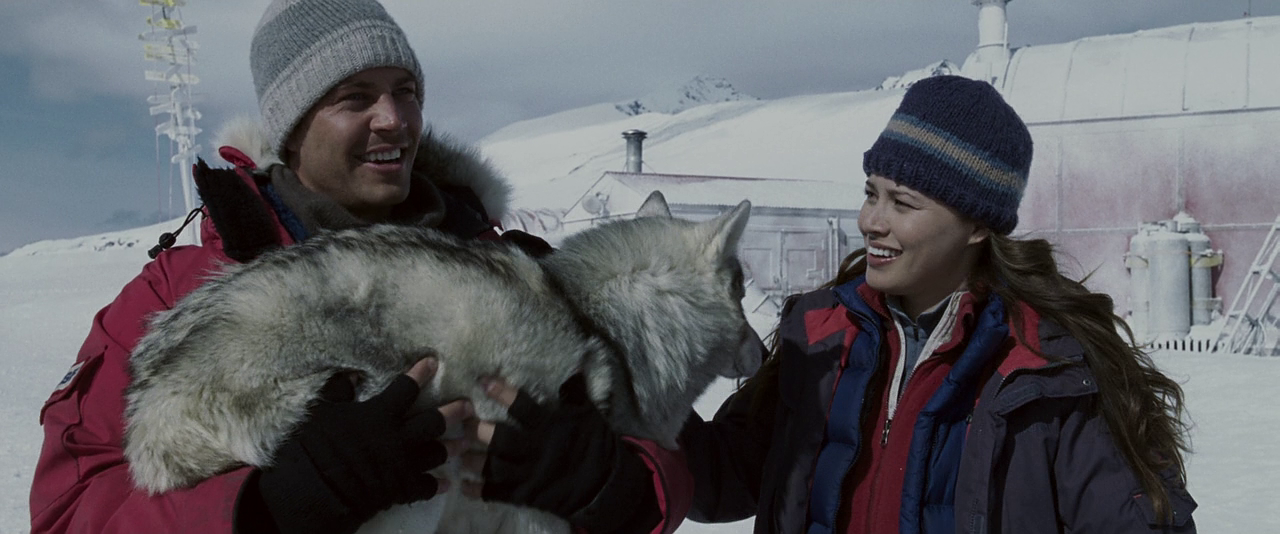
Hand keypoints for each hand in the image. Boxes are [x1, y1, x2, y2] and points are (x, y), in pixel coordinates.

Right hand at [246, 357, 473, 533]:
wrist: (315, 491)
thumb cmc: (315, 447)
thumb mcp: (322, 411)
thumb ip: (339, 389)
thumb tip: (350, 373)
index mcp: (379, 414)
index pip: (405, 388)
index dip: (420, 373)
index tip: (433, 362)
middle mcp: (397, 437)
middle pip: (434, 421)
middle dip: (454, 411)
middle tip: (469, 406)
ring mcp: (403, 464)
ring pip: (436, 452)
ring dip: (451, 447)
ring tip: (463, 443)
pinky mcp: (402, 489)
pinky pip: (427, 486)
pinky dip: (437, 484)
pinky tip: (447, 483)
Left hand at [467, 374, 660, 532]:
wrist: (604, 487)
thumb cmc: (596, 446)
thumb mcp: (589, 416)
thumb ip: (576, 394)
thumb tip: (574, 367)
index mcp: (549, 427)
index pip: (522, 406)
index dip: (502, 393)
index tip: (483, 381)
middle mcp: (535, 450)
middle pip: (501, 439)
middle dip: (479, 431)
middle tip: (464, 423)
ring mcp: (529, 474)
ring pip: (494, 467)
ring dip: (474, 461)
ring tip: (458, 455)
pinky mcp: (526, 495)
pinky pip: (498, 494)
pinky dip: (480, 491)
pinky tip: (464, 487)